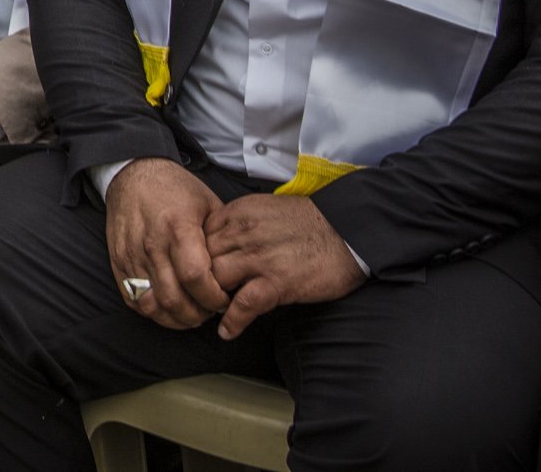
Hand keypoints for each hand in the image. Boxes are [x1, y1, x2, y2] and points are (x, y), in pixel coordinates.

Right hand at [104, 158, 228, 329]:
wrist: (133, 174)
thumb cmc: (175, 189)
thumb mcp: (208, 204)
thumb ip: (222, 239)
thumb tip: (239, 271)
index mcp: (178, 228)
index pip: (196, 278)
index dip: (214, 298)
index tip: (224, 298)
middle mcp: (152, 245)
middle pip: (174, 300)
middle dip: (198, 315)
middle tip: (210, 310)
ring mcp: (132, 255)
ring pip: (153, 306)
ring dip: (176, 318)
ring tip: (192, 312)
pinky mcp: (118, 262)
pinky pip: (134, 300)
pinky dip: (153, 311)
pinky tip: (169, 306)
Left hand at [203, 192, 366, 338]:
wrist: (349, 229)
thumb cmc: (309, 222)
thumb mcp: (263, 209)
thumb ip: (237, 224)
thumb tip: (217, 244)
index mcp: (236, 213)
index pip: (195, 237)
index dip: (192, 258)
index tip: (193, 273)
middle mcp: (241, 233)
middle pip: (198, 260)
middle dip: (195, 281)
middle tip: (198, 298)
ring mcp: (258, 258)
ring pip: (214, 281)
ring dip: (209, 301)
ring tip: (210, 314)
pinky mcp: (277, 282)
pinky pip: (243, 306)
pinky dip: (232, 322)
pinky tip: (227, 332)